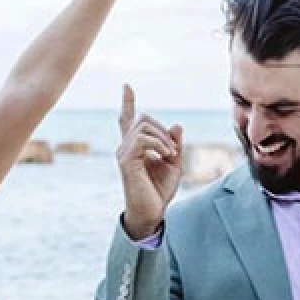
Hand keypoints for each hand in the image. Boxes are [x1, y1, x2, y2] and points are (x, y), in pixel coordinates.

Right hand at [117, 84, 182, 238]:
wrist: (151, 212)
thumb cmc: (159, 191)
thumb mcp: (174, 164)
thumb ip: (174, 145)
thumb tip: (176, 125)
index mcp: (135, 148)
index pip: (128, 120)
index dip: (127, 102)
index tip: (126, 86)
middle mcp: (125, 147)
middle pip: (142, 119)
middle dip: (162, 129)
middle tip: (173, 150)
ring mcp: (124, 152)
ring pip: (143, 126)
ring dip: (163, 137)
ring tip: (171, 154)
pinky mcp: (126, 159)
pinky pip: (143, 138)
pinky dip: (159, 143)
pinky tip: (165, 155)